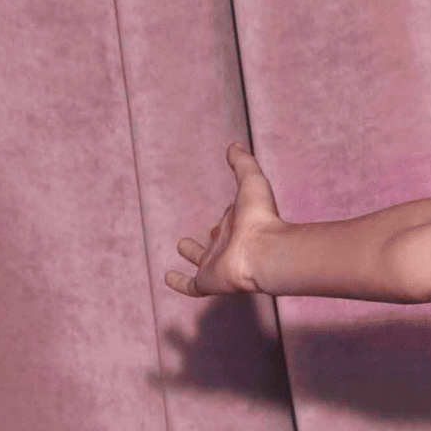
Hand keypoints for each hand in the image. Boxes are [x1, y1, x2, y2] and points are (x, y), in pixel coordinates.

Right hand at [165, 142, 288, 296]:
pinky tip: (167, 277)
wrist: (263, 252)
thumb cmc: (259, 217)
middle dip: (213, 234)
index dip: (229, 213)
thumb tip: (235, 144)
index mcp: (238, 224)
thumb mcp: (251, 181)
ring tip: (183, 245)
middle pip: (218, 240)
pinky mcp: (208, 281)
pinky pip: (190, 286)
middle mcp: (228, 244)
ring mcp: (218, 264)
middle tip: (209, 229)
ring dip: (193, 252)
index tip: (227, 206)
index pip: (230, 218)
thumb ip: (243, 163)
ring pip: (203, 260)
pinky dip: (178, 282)